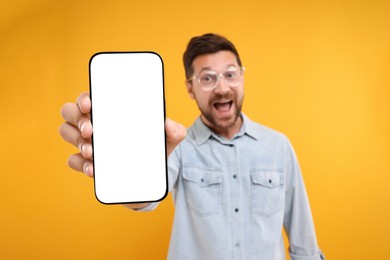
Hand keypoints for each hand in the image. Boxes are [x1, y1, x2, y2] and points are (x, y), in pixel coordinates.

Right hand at [59, 92, 186, 176]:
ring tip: (92, 151)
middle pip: (70, 111)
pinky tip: (93, 169)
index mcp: (111, 111)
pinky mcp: (87, 163)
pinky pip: (72, 160)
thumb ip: (174, 130)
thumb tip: (169, 125)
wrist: (150, 177)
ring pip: (66, 132)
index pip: (90, 97)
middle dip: (77, 119)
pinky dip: (80, 164)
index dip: (84, 98)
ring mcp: (88, 142)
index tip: (90, 104)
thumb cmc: (154, 148)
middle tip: (92, 130)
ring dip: (76, 140)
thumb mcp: (168, 139)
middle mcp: (95, 123)